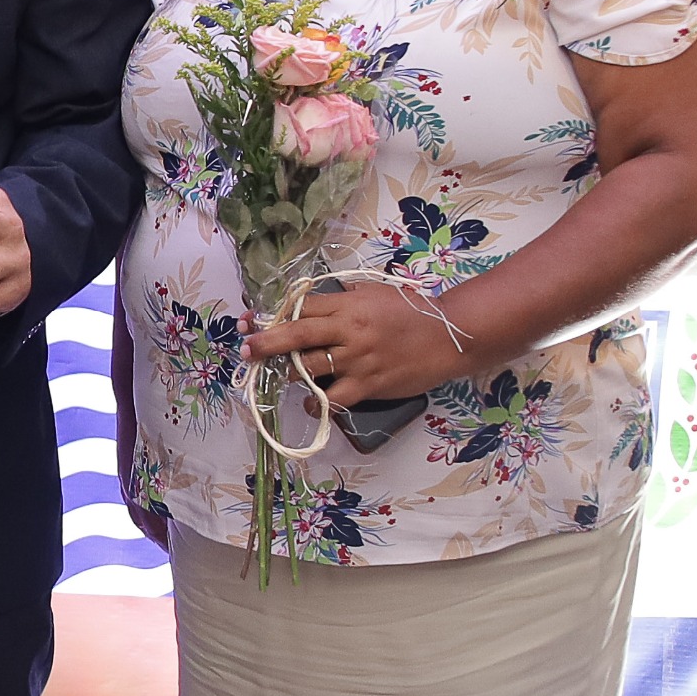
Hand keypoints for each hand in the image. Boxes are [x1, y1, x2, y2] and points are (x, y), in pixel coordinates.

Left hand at [243, 281, 469, 406]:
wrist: (450, 337)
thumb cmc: (413, 312)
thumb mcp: (376, 293)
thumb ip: (344, 297)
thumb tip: (311, 303)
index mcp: (349, 303)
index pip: (302, 306)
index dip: (275, 313)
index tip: (254, 321)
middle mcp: (348, 330)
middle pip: (296, 334)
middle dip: (266, 342)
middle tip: (246, 349)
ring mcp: (357, 359)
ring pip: (308, 368)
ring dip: (291, 373)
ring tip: (284, 374)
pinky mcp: (368, 385)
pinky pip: (332, 399)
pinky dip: (316, 402)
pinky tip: (310, 401)